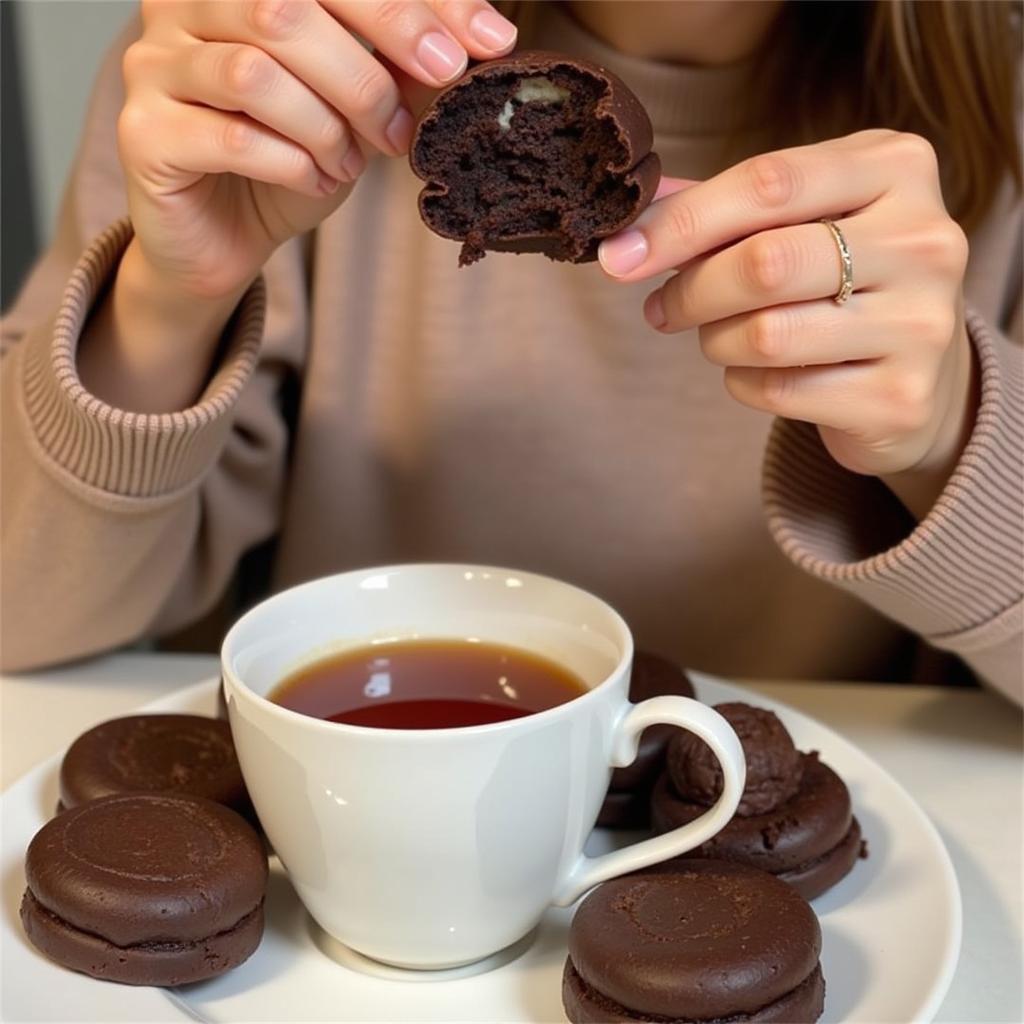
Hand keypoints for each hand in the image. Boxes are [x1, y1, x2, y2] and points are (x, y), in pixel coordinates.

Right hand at [119, 0, 517, 299]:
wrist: (225, 237)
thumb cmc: (290, 157)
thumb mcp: (356, 105)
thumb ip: (397, 65)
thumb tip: (478, 38)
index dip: (418, 3)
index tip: (489, 41)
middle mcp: (182, 2)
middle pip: (287, 8)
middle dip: (369, 73)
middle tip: (404, 128)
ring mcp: (153, 64)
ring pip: (257, 73)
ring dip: (327, 127)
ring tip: (350, 161)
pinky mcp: (144, 133)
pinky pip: (234, 137)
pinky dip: (293, 165)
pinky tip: (314, 181)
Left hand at [598, 131, 975, 517]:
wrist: (918, 374)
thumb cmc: (840, 280)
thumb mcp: (800, 219)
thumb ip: (720, 210)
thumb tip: (627, 226)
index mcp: (897, 169)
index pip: (768, 183)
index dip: (681, 222)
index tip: (620, 254)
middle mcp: (924, 240)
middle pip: (764, 263)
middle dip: (690, 291)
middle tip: (659, 308)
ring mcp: (922, 323)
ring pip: (766, 335)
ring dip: (715, 341)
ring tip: (718, 336)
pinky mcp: (900, 397)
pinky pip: (778, 390)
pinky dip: (742, 383)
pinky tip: (756, 372)